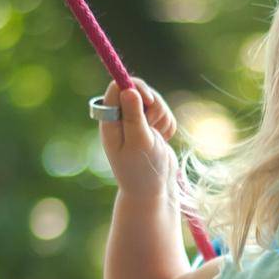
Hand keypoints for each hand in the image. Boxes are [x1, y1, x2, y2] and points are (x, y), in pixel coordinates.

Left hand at [99, 78, 177, 195]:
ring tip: (158, 138)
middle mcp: (121, 118)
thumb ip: (133, 116)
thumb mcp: (139, 142)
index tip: (149, 100)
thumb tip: (128, 89)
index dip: (135, 88)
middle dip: (153, 106)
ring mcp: (137, 121)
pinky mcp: (152, 126)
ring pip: (155, 102)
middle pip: (139, 90)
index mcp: (110, 121)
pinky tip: (162, 141)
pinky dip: (168, 126)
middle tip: (153, 126)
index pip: (117, 87)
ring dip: (162, 118)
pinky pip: (165, 114)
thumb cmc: (142, 170)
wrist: (154, 191)